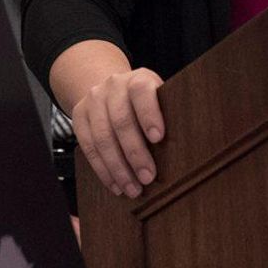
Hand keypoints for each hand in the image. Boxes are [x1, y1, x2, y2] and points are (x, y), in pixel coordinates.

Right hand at [71, 67, 164, 198]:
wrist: (111, 89)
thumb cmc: (145, 103)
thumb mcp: (160, 99)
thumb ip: (170, 115)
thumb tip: (188, 148)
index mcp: (138, 79)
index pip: (141, 91)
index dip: (149, 114)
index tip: (158, 138)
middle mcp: (113, 86)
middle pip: (121, 120)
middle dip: (135, 153)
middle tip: (148, 177)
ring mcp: (93, 100)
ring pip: (102, 137)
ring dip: (118, 168)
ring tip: (132, 188)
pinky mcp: (79, 116)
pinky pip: (88, 146)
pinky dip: (102, 169)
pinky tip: (115, 185)